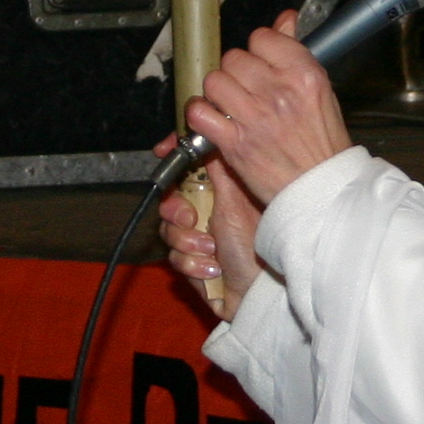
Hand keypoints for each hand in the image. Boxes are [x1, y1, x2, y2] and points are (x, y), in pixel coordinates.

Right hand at [159, 143, 264, 318]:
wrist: (260, 290)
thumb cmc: (257, 244)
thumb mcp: (233, 199)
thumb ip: (218, 166)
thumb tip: (209, 133)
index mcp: (217, 194)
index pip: (185, 171)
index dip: (173, 163)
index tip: (163, 152)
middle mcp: (206, 214)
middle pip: (169, 202)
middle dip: (176, 213)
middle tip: (191, 219)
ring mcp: (198, 241)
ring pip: (169, 233)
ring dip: (189, 244)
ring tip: (213, 252)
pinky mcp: (194, 265)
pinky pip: (176, 260)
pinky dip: (194, 266)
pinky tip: (214, 270)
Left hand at [185, 11, 352, 215]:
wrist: (322, 189)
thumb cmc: (323, 142)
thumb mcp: (320, 89)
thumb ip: (295, 52)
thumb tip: (285, 18)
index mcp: (303, 74)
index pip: (262, 38)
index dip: (259, 51)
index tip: (262, 66)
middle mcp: (278, 91)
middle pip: (234, 58)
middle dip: (237, 72)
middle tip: (246, 90)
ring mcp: (254, 117)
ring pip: (214, 81)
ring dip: (218, 92)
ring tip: (231, 105)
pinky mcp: (234, 143)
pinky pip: (200, 113)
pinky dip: (200, 115)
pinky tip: (213, 120)